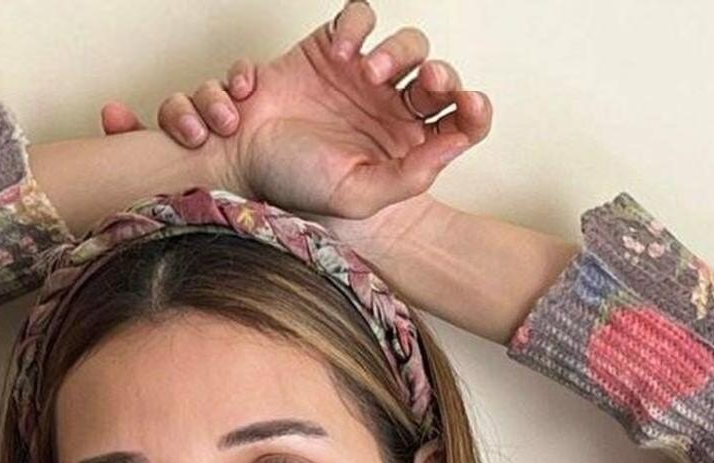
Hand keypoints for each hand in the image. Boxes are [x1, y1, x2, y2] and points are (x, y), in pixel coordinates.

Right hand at [98, 2, 490, 220]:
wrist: (240, 157)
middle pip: (439, 78)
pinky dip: (357, 27)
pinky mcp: (332, 47)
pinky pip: (360, 17)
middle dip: (442, 76)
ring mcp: (363, 75)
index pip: (457, 124)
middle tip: (426, 82)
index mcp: (404, 147)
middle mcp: (390, 109)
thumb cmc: (294, 182)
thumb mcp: (358, 194)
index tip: (470, 105)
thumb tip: (457, 142)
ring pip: (408, 44)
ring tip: (370, 72)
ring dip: (400, 50)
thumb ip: (409, 177)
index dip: (474, 111)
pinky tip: (342, 54)